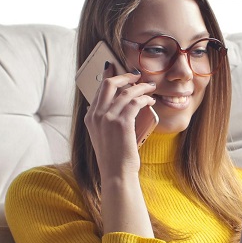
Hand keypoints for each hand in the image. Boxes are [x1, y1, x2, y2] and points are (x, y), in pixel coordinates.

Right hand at [84, 63, 157, 180]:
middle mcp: (96, 115)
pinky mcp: (122, 123)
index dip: (110, 77)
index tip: (119, 69)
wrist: (116, 173)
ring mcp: (108, 118)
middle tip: (137, 75)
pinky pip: (135, 102)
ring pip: (125, 92)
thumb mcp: (102, 136)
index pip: (99, 89)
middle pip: (108, 84)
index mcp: (90, 117)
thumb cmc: (114, 157)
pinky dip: (145, 98)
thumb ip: (103, 121)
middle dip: (124, 76)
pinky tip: (151, 100)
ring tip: (150, 88)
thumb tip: (111, 107)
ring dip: (140, 87)